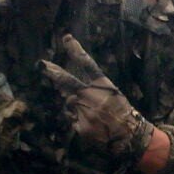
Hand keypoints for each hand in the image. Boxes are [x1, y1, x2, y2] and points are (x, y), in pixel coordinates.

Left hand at [40, 34, 155, 161]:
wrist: (130, 135)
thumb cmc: (123, 112)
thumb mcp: (113, 94)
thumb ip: (92, 90)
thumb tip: (69, 92)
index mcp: (102, 85)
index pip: (87, 64)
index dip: (76, 50)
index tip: (66, 38)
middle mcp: (91, 96)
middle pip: (68, 81)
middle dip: (53, 72)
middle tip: (42, 65)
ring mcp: (84, 111)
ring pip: (69, 105)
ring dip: (75, 108)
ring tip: (92, 115)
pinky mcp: (80, 126)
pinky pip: (72, 121)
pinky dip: (78, 122)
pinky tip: (92, 126)